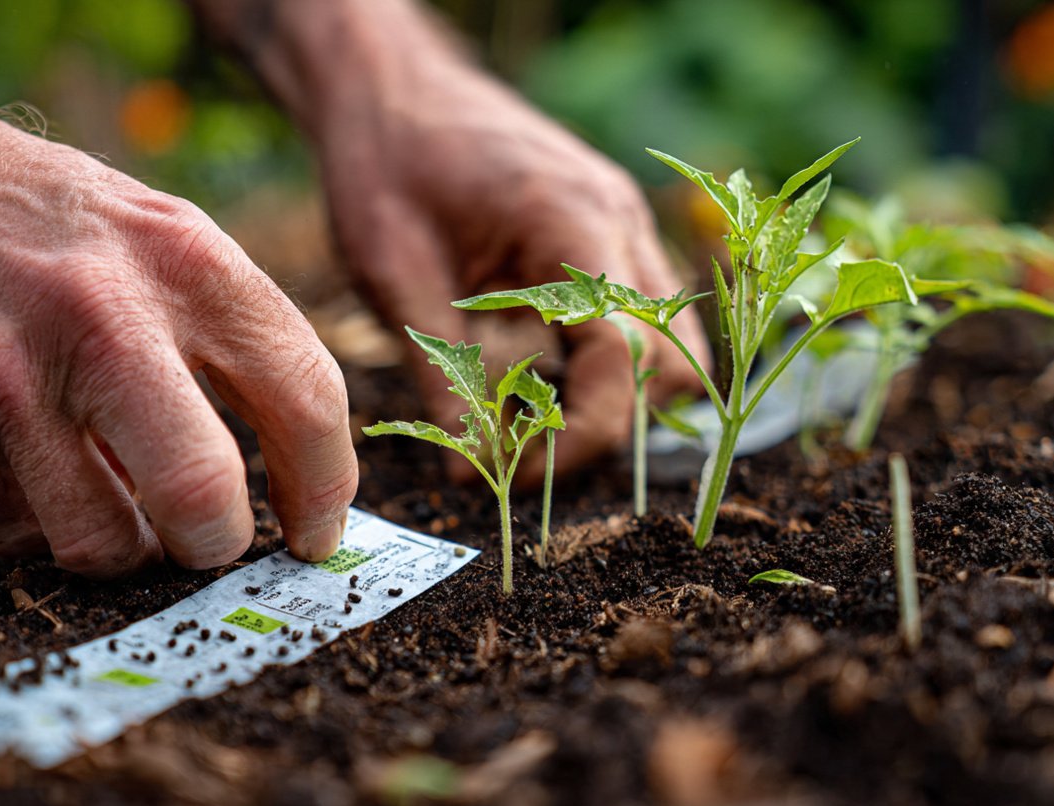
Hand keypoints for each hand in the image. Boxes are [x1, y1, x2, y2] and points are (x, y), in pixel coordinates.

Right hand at [0, 15, 356, 575]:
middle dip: (218, 545)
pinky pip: (16, 534)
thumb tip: (288, 462)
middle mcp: (104, 314)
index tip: (316, 531)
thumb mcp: (143, 223)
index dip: (325, 486)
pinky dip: (32, 520)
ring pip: (106, 542)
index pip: (304, 396)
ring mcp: (9, 376)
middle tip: (208, 544)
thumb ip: (218, 325)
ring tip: (100, 490)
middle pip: (206, 495)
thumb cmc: (17, 210)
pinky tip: (18, 458)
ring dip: (119, 543)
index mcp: (183, 256)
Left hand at [317, 58, 709, 482]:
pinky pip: (636, 318)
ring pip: (667, 345)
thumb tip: (464, 473)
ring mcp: (623, 225)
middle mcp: (620, 222)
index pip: (626, 356)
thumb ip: (441, 378)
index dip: (585, 432)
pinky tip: (530, 373)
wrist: (390, 85)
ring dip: (609, 395)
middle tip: (522, 455)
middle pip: (668, 361)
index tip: (522, 472)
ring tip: (526, 417)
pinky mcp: (608, 236)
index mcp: (573, 222)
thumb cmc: (385, 163)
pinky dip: (597, 361)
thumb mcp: (393, 277)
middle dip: (603, 423)